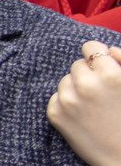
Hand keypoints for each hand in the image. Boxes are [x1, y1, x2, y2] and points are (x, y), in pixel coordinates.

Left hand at [48, 43, 120, 165]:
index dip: (98, 57)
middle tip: (101, 94)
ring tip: (93, 107)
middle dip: (88, 75)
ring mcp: (67, 100)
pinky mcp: (55, 115)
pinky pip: (56, 98)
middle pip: (77, 65)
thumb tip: (108, 50)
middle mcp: (85, 85)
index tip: (102, 67)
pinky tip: (82, 116)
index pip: (91, 48)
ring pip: (65, 81)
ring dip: (75, 88)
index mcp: (110, 74)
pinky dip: (66, 104)